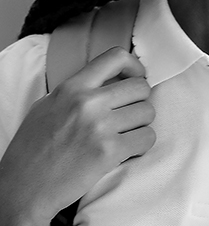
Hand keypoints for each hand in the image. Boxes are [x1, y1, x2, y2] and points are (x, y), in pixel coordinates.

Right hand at [0, 47, 154, 224]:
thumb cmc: (32, 151)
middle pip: (141, 87)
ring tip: (122, 136)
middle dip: (139, 102)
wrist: (22, 189)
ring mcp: (99, 126)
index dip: (134, 66)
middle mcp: (87, 103)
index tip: (135, 77)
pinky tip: (124, 151)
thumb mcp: (46, 108)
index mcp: (71, 89)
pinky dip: (140, 145)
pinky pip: (147, 138)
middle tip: (127, 116)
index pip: (115, 57)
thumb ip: (76, 92)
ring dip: (140, 125)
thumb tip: (107, 82)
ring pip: (147, 113)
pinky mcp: (109, 151)